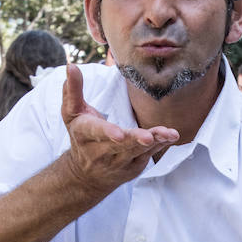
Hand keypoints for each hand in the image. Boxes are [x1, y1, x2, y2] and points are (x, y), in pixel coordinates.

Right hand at [61, 64, 178, 192]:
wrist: (86, 175)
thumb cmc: (80, 137)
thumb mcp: (71, 114)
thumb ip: (72, 90)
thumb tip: (71, 66)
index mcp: (84, 135)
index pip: (95, 132)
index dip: (107, 133)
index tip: (118, 134)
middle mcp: (101, 152)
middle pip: (120, 145)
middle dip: (134, 140)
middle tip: (148, 137)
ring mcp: (119, 163)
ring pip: (137, 151)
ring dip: (154, 142)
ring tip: (167, 134)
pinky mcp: (133, 168)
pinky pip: (148, 155)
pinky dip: (160, 145)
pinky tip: (171, 136)